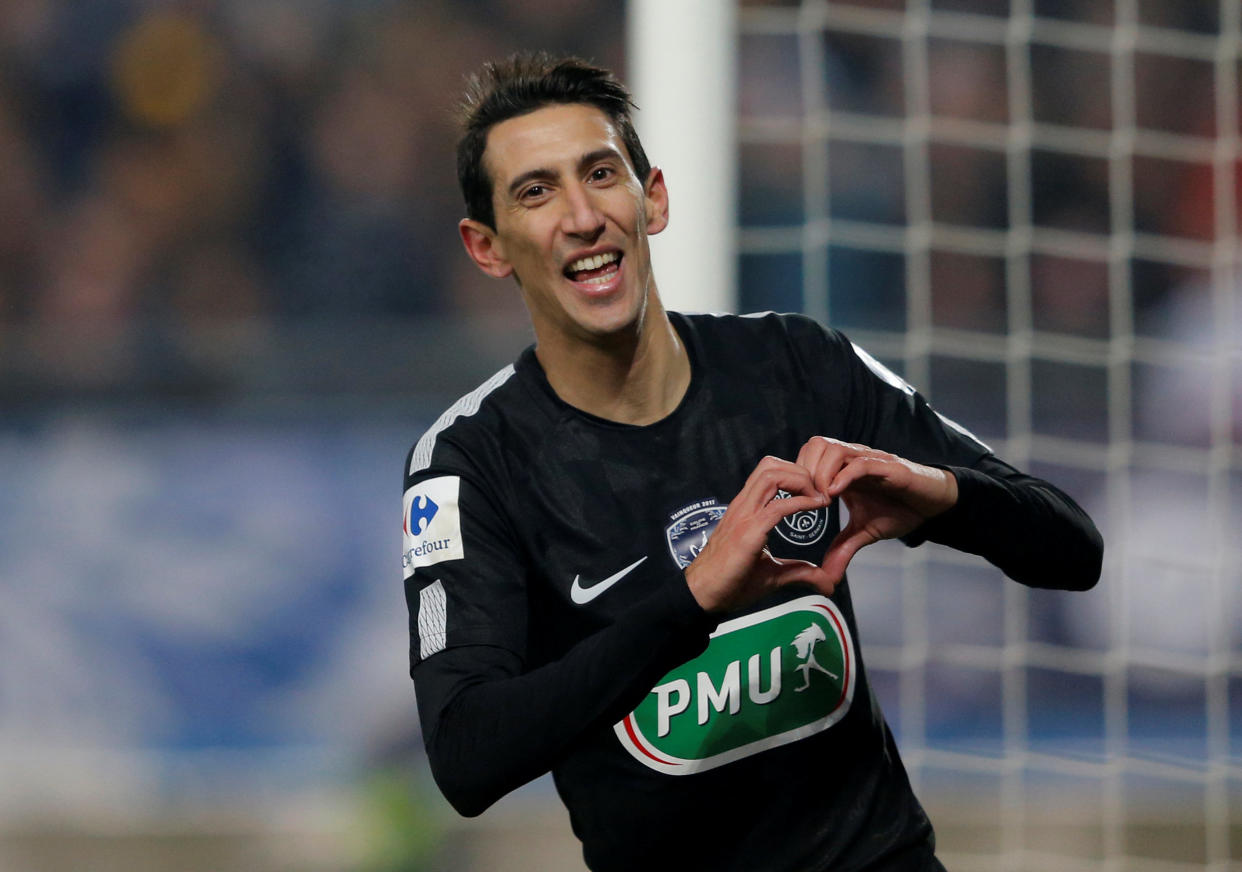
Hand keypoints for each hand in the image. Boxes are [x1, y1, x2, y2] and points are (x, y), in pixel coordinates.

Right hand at [684, 456, 835, 613]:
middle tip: (819, 492)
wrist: (702, 595)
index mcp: (746, 510)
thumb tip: (828, 583)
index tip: (817, 493)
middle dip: (802, 471)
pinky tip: (816, 507)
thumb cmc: (729, 582)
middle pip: (771, 465)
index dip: (796, 475)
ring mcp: (744, 516)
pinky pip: (778, 506)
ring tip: (818, 498)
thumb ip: (800, 572)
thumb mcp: (772, 573)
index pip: (769, 473)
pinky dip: (802, 502)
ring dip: (801, 480)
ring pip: (772, 475)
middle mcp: (743, 506)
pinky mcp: (748, 533)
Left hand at [796, 436, 957, 585]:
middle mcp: (853, 459)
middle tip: (804, 499)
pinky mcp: (889, 467)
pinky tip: (835, 494)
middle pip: (816, 445)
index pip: (808, 456)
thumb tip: (827, 578)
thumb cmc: (899, 510)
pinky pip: (862, 464)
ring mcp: (870, 460)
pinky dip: (844, 476)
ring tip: (821, 500)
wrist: (935, 505)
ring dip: (821, 473)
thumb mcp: (865, 532)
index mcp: (842, 470)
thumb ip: (843, 548)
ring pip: (835, 449)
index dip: (796, 475)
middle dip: (804, 471)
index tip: (791, 500)